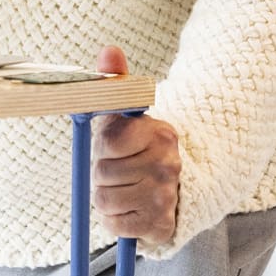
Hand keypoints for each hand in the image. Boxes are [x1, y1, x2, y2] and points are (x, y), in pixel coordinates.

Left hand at [92, 44, 179, 243]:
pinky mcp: (160, 225)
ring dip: (106, 197)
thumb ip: (115, 83)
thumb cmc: (137, 148)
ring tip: (125, 188)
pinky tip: (130, 208)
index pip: (107, 143)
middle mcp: (167, 164)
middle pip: (102, 174)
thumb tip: (110, 50)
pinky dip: (115, 220)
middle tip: (120, 171)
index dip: (102, 148)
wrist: (173, 187)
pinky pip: (114, 225)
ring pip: (104, 200)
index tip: (115, 147)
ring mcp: (166, 196)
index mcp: (160, 133)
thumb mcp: (126, 115)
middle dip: (102, 174)